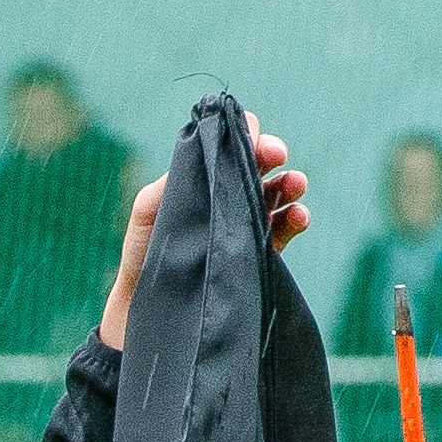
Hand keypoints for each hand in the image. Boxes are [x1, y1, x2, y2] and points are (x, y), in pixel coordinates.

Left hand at [93, 120, 309, 346]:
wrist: (145, 307)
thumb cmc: (143, 254)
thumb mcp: (149, 209)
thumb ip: (176, 178)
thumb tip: (210, 150)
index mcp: (205, 179)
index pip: (231, 145)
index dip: (246, 134)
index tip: (252, 137)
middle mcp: (227, 197)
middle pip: (259, 165)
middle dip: (272, 153)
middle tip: (277, 154)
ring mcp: (245, 224)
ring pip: (278, 195)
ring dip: (292, 184)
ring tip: (296, 184)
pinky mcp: (256, 254)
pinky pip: (284, 231)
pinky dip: (296, 219)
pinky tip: (298, 216)